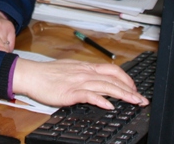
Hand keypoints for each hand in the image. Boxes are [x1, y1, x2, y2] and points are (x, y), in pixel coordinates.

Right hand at [12, 58, 148, 109]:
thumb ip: (84, 74)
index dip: (126, 79)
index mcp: (85, 67)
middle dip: (130, 90)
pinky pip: (89, 95)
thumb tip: (96, 81)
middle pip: (113, 79)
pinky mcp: (71, 92)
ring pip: (106, 86)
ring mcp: (78, 82)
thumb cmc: (48, 74)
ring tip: (134, 102)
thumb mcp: (70, 69)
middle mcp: (85, 73)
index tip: (134, 88)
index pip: (112, 70)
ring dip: (123, 94)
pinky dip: (101, 100)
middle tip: (142, 99)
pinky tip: (110, 105)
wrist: (32, 75)